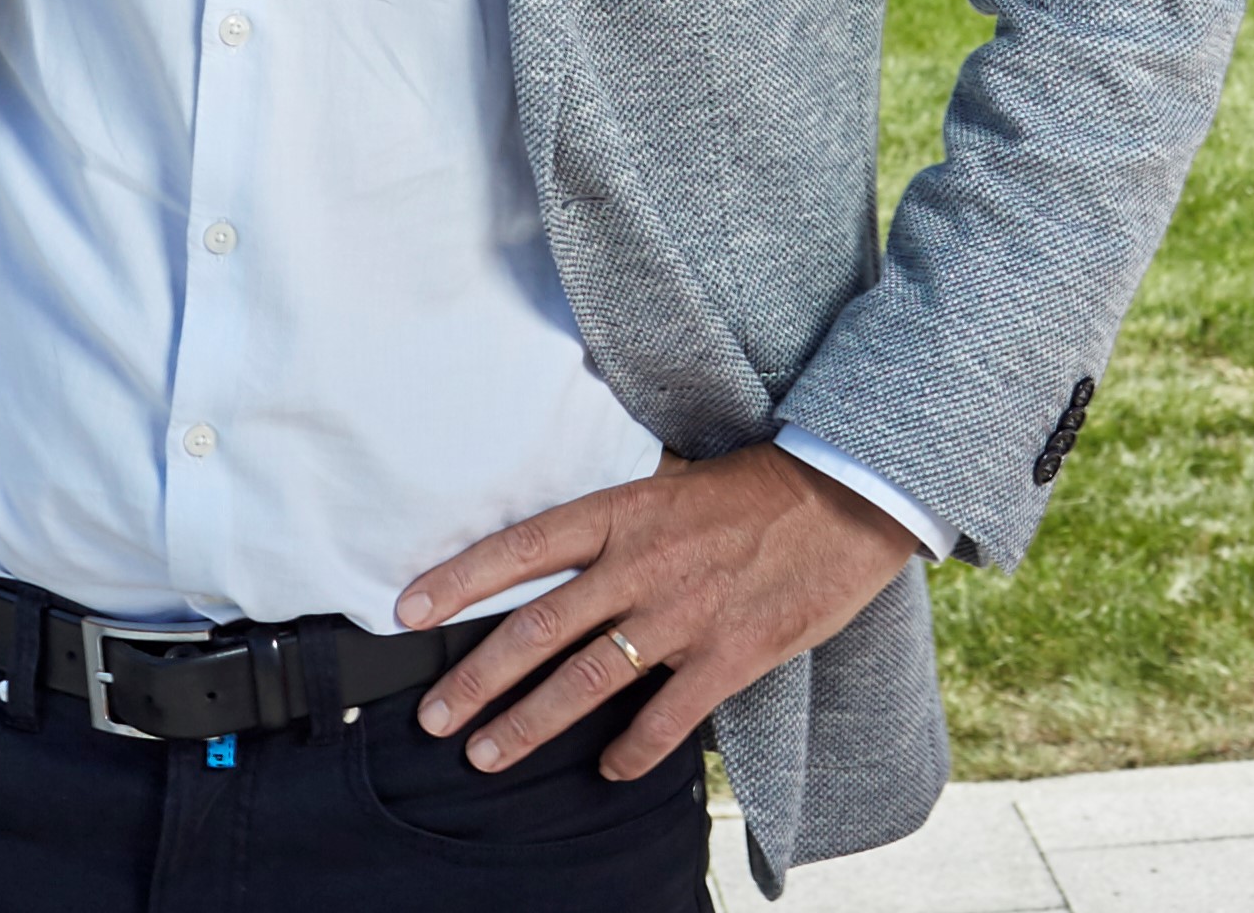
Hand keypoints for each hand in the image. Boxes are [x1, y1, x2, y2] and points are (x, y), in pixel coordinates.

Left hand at [394, 443, 916, 781]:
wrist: (846, 498)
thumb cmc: (756, 490)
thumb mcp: (672, 482)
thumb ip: (617, 519)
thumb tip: (559, 549)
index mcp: (622, 512)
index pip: (521, 547)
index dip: (459, 580)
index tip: (407, 611)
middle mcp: (641, 564)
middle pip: (538, 628)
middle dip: (477, 679)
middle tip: (433, 717)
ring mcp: (684, 615)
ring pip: (588, 680)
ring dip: (530, 724)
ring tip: (487, 755)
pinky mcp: (730, 656)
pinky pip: (666, 718)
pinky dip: (631, 751)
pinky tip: (607, 771)